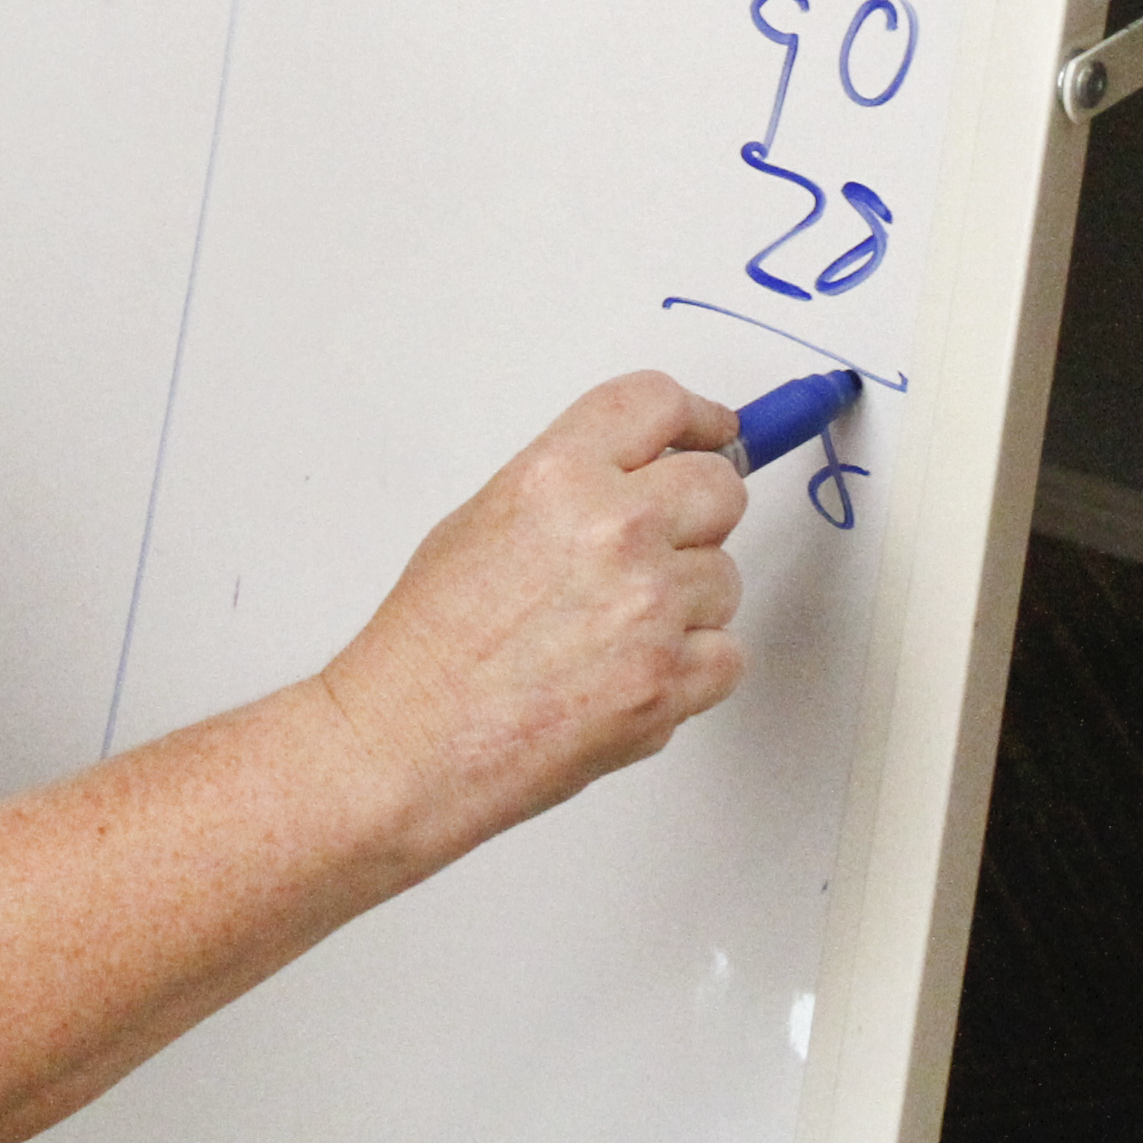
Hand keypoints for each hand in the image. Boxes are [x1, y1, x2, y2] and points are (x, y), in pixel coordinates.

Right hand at [314, 370, 746, 872]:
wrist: (415, 737)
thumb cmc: (431, 643)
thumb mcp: (481, 520)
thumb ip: (570, 488)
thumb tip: (637, 482)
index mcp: (557, 475)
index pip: (658, 405)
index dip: (698, 418)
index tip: (715, 431)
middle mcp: (614, 530)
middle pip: (719, 488)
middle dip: (698, 513)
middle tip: (662, 541)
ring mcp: (652, 606)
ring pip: (725, 577)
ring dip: (687, 599)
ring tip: (613, 627)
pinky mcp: (673, 679)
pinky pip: (728, 654)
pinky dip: (692, 667)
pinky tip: (630, 670)